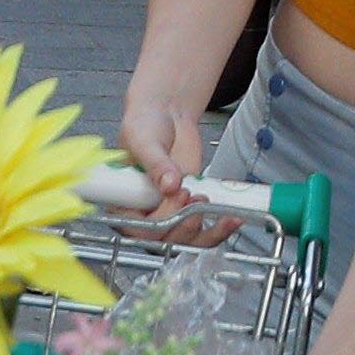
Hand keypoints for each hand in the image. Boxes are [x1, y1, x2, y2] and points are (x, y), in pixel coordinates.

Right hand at [109, 81, 210, 227]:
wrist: (167, 115)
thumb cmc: (144, 125)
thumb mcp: (143, 140)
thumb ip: (155, 163)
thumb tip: (168, 184)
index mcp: (123, 203)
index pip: (138, 229)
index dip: (159, 222)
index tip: (177, 198)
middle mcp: (144, 214)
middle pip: (164, 239)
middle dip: (183, 225)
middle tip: (194, 197)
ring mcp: (168, 213)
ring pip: (185, 240)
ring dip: (203, 231)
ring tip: (211, 204)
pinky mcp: (189, 208)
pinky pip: (203, 230)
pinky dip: (219, 228)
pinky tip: (232, 218)